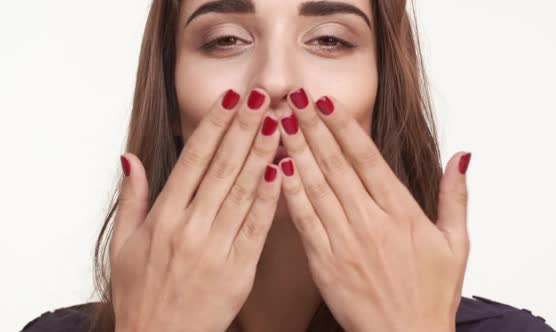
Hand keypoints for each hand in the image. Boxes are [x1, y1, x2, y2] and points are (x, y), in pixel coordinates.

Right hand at [110, 88, 282, 331]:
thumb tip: (129, 159)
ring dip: (262, 153)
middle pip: (222, 166)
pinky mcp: (239, 268)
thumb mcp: (122, 245)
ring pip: (243, 190)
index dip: (214, 126)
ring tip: (278, 122)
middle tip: (263, 96)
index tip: (231, 98)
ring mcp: (216, 246)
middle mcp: (190, 226)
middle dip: (244, 127)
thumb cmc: (141, 294)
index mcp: (163, 216)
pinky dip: (270, 198)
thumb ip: (131, 199)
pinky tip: (281, 172)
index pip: (193, 159)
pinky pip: (258, 227)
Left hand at [276, 88, 470, 331]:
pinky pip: (304, 221)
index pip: (367, 158)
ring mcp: (345, 241)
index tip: (325, 101)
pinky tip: (276, 169)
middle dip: (312, 127)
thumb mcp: (457, 244)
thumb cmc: (432, 295)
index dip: (344, 127)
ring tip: (278, 121)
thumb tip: (461, 156)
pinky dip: (290, 193)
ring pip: (316, 186)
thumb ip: (456, 197)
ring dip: (296, 150)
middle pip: (336, 164)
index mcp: (402, 212)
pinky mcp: (325, 263)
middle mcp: (371, 221)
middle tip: (293, 96)